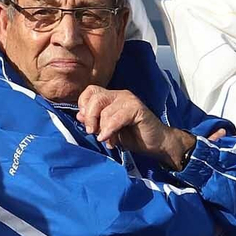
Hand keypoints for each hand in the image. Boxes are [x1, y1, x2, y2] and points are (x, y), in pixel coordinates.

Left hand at [75, 85, 194, 168]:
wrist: (156, 144)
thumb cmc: (133, 137)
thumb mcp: (108, 130)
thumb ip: (95, 122)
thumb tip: (80, 116)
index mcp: (111, 97)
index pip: (90, 91)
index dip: (83, 105)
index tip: (86, 123)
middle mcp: (120, 95)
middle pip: (95, 98)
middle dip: (90, 117)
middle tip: (92, 132)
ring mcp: (129, 100)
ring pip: (105, 110)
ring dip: (103, 129)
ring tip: (108, 140)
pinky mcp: (137, 108)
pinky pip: (117, 117)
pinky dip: (110, 130)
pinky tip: (109, 139)